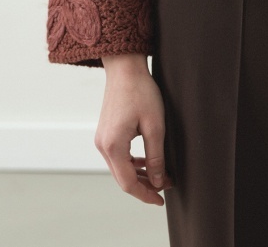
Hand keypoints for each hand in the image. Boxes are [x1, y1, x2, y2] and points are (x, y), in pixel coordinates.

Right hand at [94, 53, 173, 205]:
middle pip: (122, 178)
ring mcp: (102, 140)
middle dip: (145, 186)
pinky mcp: (105, 133)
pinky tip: (147, 161)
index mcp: (113, 146)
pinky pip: (118, 157)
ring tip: (160, 175)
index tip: (161, 200)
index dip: (146, 194)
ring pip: (120, 168)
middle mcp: (103, 146)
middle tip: (166, 187)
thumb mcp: (155, 125)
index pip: (128, 183)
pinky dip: (132, 163)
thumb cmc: (141, 91)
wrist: (124, 68)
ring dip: (139, 175)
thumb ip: (156, 156)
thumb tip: (158, 181)